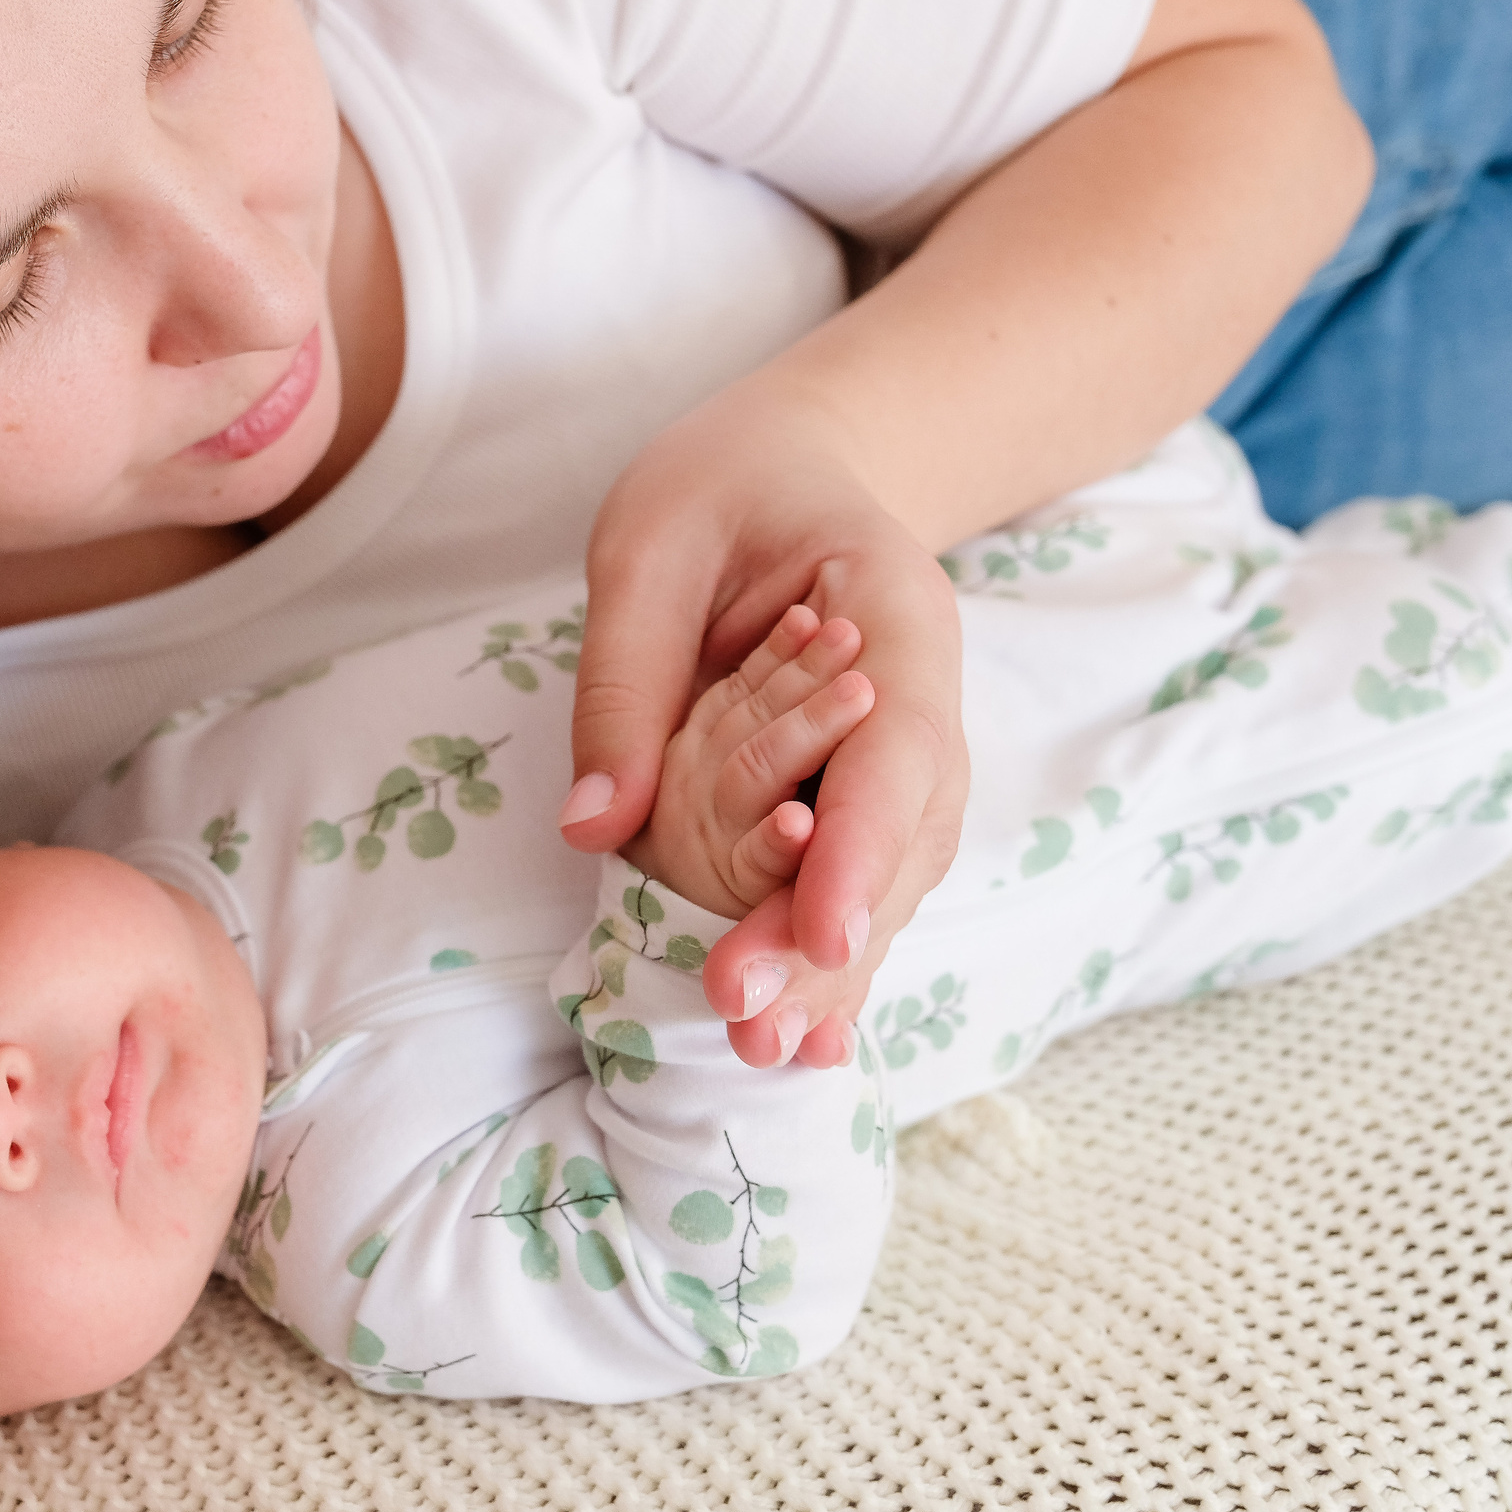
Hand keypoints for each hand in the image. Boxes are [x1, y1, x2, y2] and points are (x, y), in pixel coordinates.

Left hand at [562, 393, 968, 1068]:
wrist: (787, 464)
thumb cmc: (719, 486)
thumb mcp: (645, 550)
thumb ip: (626, 682)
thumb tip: (589, 829)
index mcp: (893, 607)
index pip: (895, 746)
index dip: (864, 846)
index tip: (823, 934)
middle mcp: (921, 692)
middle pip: (903, 832)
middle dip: (836, 932)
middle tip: (752, 1020)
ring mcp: (904, 747)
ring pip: (890, 871)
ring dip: (833, 964)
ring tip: (766, 1047)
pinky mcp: (864, 788)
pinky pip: (860, 873)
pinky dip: (832, 950)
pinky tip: (804, 1038)